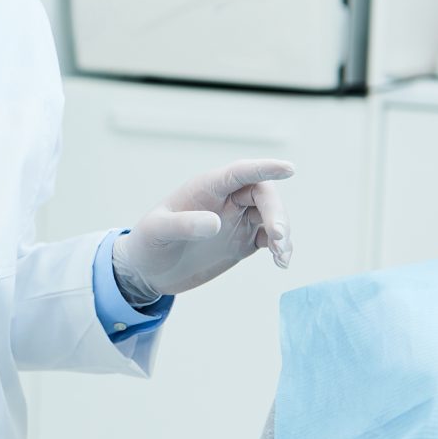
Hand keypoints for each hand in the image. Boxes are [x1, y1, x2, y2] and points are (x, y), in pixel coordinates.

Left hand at [110, 159, 294, 302]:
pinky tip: (280, 262)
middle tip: (278, 237)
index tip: (289, 169)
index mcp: (206, 188)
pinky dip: (280, 247)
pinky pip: (269, 238)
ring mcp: (236, 220)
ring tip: (280, 257)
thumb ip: (183, 225)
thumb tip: (216, 223)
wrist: (147, 270)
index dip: (265, 168)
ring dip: (283, 233)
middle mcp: (225, 200)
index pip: (240, 172)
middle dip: (276, 212)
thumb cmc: (147, 243)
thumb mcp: (157, 232)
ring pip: (271, 216)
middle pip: (262, 195)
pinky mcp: (242, 242)